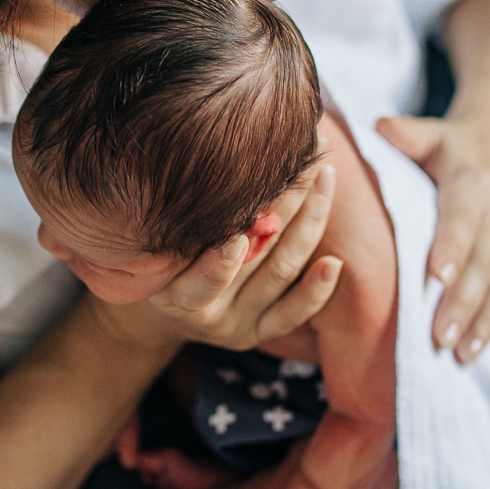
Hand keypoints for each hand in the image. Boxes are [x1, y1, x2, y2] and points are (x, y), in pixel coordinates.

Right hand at [89, 162, 341, 353]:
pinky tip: (334, 262)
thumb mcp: (154, 247)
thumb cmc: (157, 258)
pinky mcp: (262, 331)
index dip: (219, 264)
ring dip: (309, 222)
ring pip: (281, 271)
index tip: (239, 232)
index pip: (198, 283)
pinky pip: (294, 313)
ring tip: (324, 177)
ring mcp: (239, 324)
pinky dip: (317, 289)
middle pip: (255, 261)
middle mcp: (208, 314)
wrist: (162, 307)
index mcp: (172, 296)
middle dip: (283, 206)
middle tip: (302, 158)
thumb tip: (213, 158)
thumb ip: (181, 223)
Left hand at [376, 115, 489, 362]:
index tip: (437, 277)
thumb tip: (381, 126)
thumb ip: (405, 134)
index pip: (463, 216)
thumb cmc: (449, 148)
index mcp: (472, 181)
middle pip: (485, 260)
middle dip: (464, 302)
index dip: (453, 245)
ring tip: (466, 353)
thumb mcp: (429, 134)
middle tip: (440, 338)